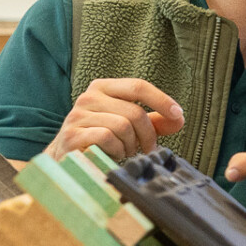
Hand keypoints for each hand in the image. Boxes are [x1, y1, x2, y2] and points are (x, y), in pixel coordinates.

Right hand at [46, 78, 181, 161]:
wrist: (65, 159)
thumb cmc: (100, 140)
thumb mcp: (128, 126)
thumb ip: (153, 121)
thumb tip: (179, 119)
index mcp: (103, 87)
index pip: (138, 86)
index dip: (162, 100)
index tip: (178, 115)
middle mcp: (88, 97)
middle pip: (135, 112)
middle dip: (148, 135)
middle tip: (146, 148)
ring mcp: (78, 115)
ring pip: (123, 126)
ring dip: (131, 145)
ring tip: (125, 151)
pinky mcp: (73, 134)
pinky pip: (108, 138)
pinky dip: (117, 150)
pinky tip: (112, 155)